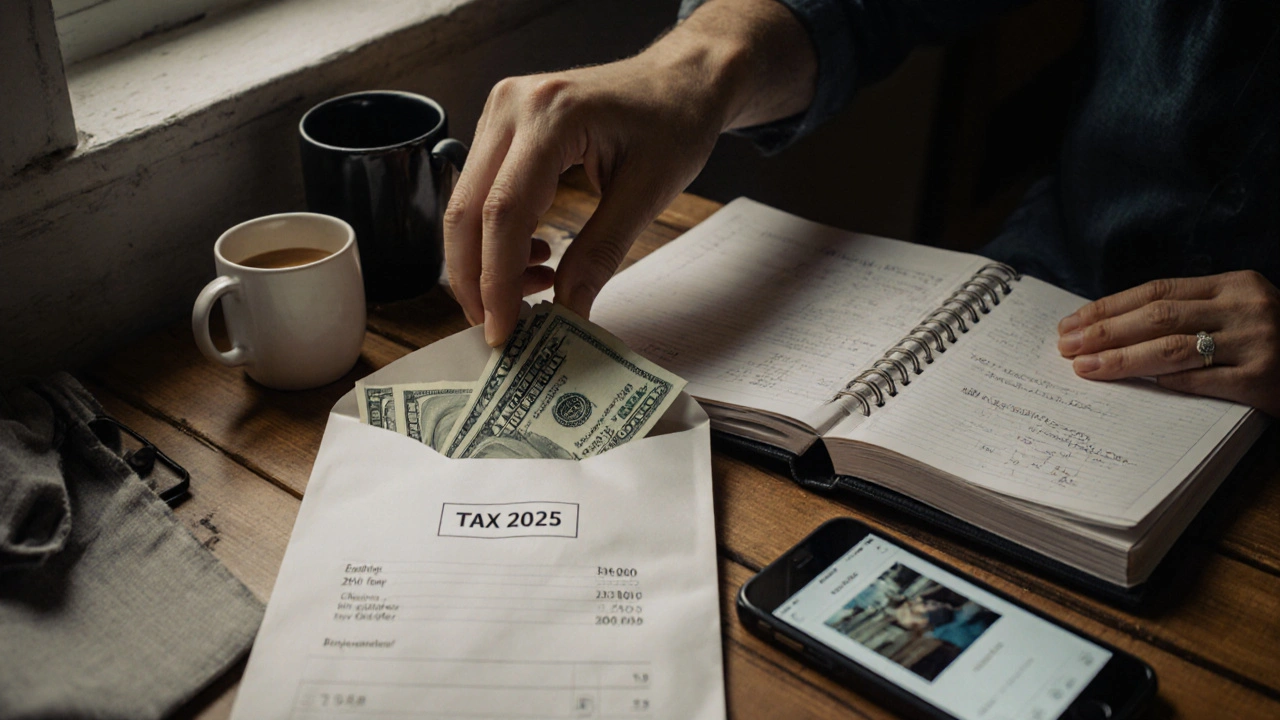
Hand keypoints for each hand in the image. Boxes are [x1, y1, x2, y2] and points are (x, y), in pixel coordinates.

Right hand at [443, 0, 815, 345]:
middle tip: (499, 327)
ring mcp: (500, 111)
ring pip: (466, 204)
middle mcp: (512, 106)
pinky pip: (482, 191)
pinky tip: (538, 256)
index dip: (497, 280)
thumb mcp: (648, 193)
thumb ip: (601, 253)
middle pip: (468, 210)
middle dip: (475, 280)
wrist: (680, 79)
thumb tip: (567, 313)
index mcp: (550, 115)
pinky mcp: (502, 125)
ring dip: (486, 261)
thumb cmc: (674, 122)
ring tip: (536, 289)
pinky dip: (497, 236)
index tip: (504, 330)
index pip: (504, 212)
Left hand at [1057, 271, 1279, 415]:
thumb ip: (1193, 311)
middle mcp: (1246, 307)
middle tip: (1066, 346)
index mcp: (1235, 284)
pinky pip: (1201, 381)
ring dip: (1122, 359)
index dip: (1110, 307)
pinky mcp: (1264, 379)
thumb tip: (1118, 326)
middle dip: (1106, 331)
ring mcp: (1257, 342)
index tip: (1072, 322)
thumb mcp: (1242, 310)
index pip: (1156, 290)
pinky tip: (1135, 385)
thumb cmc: (1276, 338)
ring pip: (1172, 349)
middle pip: (1158, 316)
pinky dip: (1165, 382)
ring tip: (1086, 368)